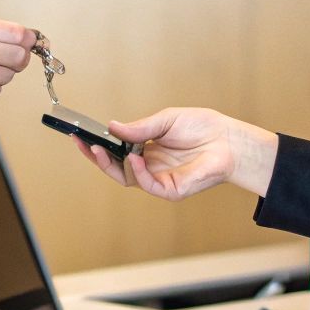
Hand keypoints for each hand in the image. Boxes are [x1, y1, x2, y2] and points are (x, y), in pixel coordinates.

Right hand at [74, 107, 278, 200]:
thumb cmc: (203, 128)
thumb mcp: (166, 120)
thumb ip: (139, 128)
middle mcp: (149, 165)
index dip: (97, 145)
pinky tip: (133, 158)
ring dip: (110, 164)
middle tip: (82, 143)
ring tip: (99, 149)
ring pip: (125, 178)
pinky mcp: (170, 189)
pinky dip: (137, 172)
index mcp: (146, 149)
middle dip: (96, 157)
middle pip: (115, 167)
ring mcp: (159, 178)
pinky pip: (147, 184)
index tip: (80, 134)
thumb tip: (112, 128)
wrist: (230, 140)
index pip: (115, 151)